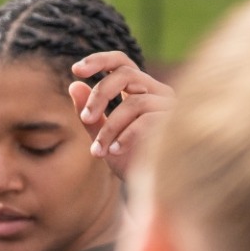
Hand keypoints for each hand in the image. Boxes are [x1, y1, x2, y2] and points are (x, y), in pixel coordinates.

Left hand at [69, 53, 174, 176]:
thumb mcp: (103, 137)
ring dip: (110, 127)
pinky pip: (146, 121)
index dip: (100, 60)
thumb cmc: (130, 162)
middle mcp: (158, 92)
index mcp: (141, 90)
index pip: (122, 63)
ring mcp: (169, 107)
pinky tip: (114, 152)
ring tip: (98, 150)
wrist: (153, 190)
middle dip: (100, 95)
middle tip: (85, 118)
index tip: (75, 70)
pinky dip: (125, 136)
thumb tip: (73, 85)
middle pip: (126, 74)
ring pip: (134, 102)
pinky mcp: (175, 124)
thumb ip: (90, 114)